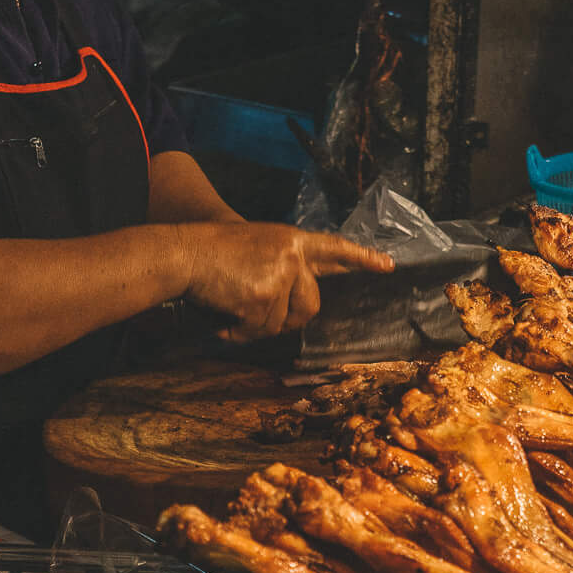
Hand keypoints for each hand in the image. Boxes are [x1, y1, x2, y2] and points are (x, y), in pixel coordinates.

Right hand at [179, 223, 394, 341]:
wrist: (185, 253)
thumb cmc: (213, 252)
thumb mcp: (257, 246)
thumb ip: (284, 266)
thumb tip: (297, 306)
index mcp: (291, 240)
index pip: (334, 250)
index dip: (360, 259)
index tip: (388, 266)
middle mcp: (292, 256)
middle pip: (310, 306)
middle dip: (287, 318)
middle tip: (256, 311)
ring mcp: (280, 276)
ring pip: (281, 323)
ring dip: (256, 325)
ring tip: (232, 304)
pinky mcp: (264, 297)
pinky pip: (260, 331)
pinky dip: (240, 332)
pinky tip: (224, 316)